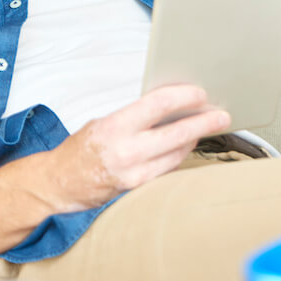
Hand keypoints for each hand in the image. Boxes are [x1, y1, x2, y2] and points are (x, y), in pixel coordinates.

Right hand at [43, 84, 228, 213]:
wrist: (59, 183)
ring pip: (178, 153)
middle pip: (177, 133)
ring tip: (207, 127)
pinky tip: (186, 145)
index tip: (200, 93)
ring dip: (195, 139)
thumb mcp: (106, 121)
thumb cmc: (81, 148)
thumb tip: (171, 105)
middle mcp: (126, 151)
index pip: (158, 105)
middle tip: (222, 115)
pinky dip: (179, 154)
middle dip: (204, 123)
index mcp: (115, 126)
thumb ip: (136, 116)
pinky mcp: (138, 188)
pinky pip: (168, 168)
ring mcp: (134, 173)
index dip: (184, 97)